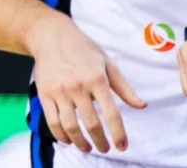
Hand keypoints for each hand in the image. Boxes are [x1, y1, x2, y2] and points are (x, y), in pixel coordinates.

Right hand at [27, 15, 145, 153]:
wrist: (53, 38)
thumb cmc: (84, 50)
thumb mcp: (108, 64)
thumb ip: (124, 88)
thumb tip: (142, 105)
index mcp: (98, 79)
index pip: (111, 113)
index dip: (118, 133)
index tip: (122, 146)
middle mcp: (79, 87)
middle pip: (91, 123)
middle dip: (100, 141)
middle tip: (106, 149)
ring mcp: (60, 92)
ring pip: (70, 126)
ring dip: (80, 142)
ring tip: (88, 148)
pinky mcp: (44, 95)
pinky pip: (52, 122)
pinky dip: (61, 135)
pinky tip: (68, 140)